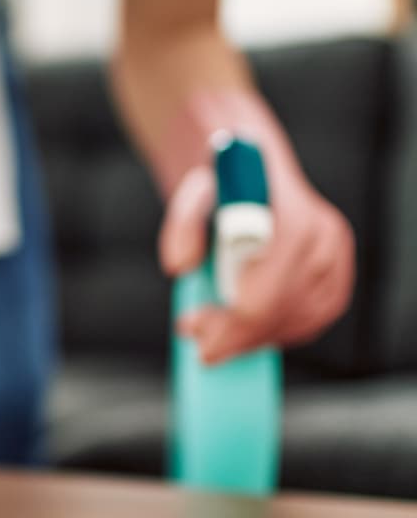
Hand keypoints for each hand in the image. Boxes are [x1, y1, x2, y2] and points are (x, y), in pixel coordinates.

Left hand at [159, 157, 354, 364]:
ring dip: (256, 338)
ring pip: (300, 321)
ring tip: (216, 338)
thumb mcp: (191, 194)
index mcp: (292, 215)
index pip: (267, 293)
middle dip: (237, 336)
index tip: (195, 330)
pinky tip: (246, 333)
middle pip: (283, 310)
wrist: (251, 170)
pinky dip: (278, 332)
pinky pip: (312, 319)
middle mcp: (323, 236)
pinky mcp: (336, 275)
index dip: (232, 322)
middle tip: (200, 346)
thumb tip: (180, 266)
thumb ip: (182, 225)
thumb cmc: (219, 184)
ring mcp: (335, 257)